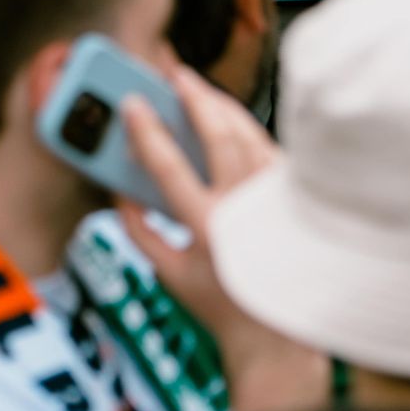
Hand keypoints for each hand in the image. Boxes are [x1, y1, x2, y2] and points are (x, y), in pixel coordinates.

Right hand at [111, 67, 326, 410]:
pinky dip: (247, 128)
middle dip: (194, 97)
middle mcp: (244, 211)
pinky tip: (231, 118)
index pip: (169, 167)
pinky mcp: (291, 199)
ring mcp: (273, 202)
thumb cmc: (217, 305)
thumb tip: (118, 184)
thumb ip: (138, 228)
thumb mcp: (166, 272)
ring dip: (222, 106)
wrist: (273, 335)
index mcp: (207, 230)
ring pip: (250, 135)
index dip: (146, 131)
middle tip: (174, 75)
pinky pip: (267, 149)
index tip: (132, 104)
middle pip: (219, 135)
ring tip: (200, 89)